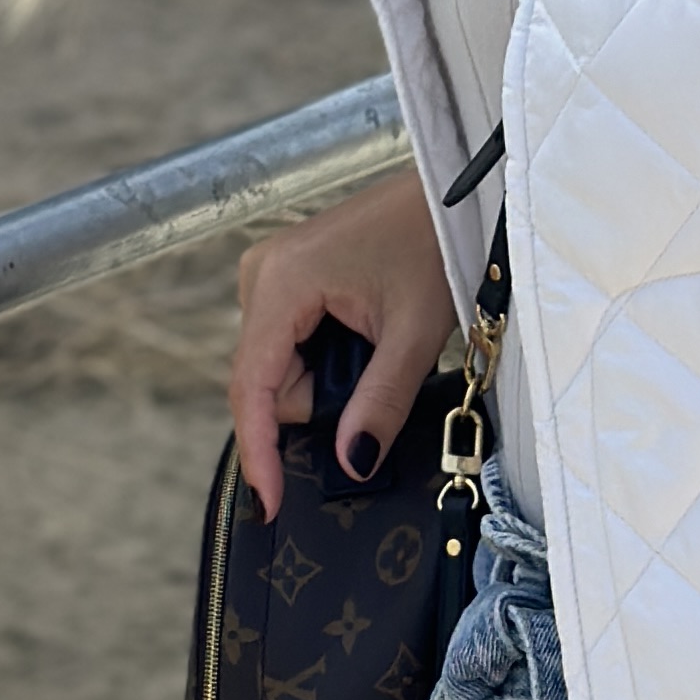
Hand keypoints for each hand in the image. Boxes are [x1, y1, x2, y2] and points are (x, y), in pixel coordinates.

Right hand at [229, 165, 456, 517]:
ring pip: (280, 368)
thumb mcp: (414, 334)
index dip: (259, 452)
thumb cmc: (434, 245)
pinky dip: (324, 358)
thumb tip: (349, 466)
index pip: (252, 387)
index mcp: (281, 281)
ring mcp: (269, 272)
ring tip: (378, 341)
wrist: (447, 194)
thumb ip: (379, 404)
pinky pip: (289, 345)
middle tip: (380, 365)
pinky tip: (362, 334)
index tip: (270, 505)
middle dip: (320, 399)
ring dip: (327, 378)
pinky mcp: (285, 276)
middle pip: (269, 382)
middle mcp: (260, 274)